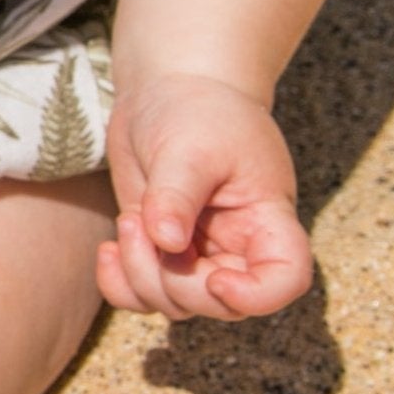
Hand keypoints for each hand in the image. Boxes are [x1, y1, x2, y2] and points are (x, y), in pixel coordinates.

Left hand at [95, 71, 311, 320]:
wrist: (168, 90)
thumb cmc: (196, 110)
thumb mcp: (189, 146)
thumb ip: (178, 195)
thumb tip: (167, 243)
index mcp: (264, 219)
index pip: (286, 279)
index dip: (257, 297)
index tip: (216, 279)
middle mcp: (236, 246)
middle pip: (220, 304)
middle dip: (174, 280)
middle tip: (137, 224)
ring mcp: (196, 253)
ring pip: (176, 304)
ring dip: (142, 277)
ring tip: (127, 222)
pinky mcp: (159, 250)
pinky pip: (142, 294)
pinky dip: (120, 286)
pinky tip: (107, 252)